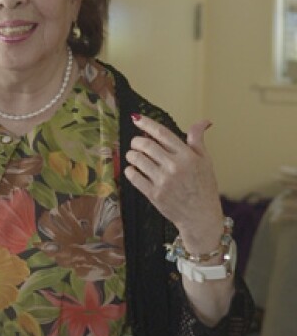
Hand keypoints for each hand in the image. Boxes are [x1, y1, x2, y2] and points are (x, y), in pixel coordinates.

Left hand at [124, 115, 224, 251]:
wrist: (201, 216)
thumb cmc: (203, 187)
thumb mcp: (205, 161)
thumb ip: (198, 140)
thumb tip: (203, 121)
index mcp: (188, 156)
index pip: (163, 134)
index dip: (147, 123)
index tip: (135, 118)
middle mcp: (175, 166)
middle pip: (146, 145)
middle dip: (136, 141)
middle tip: (136, 143)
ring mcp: (164, 181)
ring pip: (137, 159)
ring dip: (131, 155)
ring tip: (133, 156)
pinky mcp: (154, 194)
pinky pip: (133, 177)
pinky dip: (129, 170)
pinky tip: (133, 170)